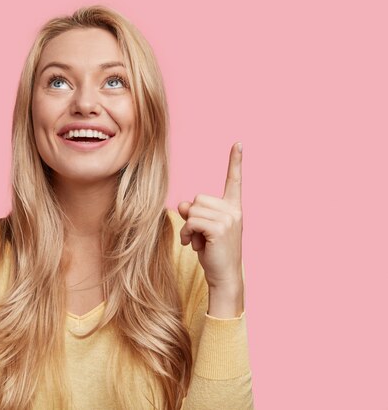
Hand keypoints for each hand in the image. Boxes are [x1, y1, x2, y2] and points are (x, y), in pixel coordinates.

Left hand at [178, 142, 243, 289]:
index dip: (235, 161)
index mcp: (233, 208)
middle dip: (192, 216)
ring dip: (188, 227)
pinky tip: (194, 245)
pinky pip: (192, 220)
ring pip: (193, 210)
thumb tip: (183, 204)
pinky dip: (187, 233)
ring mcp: (229, 219)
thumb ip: (193, 212)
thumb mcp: (202, 229)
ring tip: (198, 241)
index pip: (234, 180)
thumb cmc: (213, 252)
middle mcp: (234, 211)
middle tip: (199, 235)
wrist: (224, 277)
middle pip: (198, 198)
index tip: (238, 143)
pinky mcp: (220, 228)